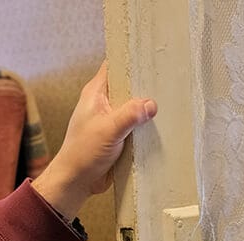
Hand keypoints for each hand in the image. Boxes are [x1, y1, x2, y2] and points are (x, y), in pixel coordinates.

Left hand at [32, 62, 156, 220]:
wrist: (76, 183)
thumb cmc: (82, 155)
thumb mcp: (108, 130)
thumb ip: (130, 115)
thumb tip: (150, 105)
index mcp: (96, 93)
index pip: (115, 65)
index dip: (131, 58)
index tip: (151, 54)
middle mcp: (104, 104)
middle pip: (128, 86)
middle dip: (144, 86)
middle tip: (166, 81)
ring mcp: (111, 120)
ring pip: (133, 108)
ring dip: (146, 110)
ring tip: (168, 102)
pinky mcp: (117, 137)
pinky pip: (134, 127)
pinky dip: (144, 127)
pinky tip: (158, 126)